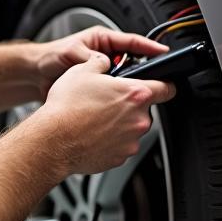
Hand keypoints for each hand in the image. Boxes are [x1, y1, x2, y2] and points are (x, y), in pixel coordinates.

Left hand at [33, 25, 170, 100]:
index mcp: (102, 41)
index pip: (132, 42)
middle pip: (133, 63)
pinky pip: (113, 95)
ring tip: (131, 93)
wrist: (34, 77)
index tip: (163, 52)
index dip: (149, 47)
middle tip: (150, 78)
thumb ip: (87, 56)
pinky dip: (116, 99)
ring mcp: (103, 75)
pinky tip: (117, 105)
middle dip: (142, 71)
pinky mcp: (98, 91)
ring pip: (124, 81)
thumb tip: (104, 63)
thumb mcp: (69, 51)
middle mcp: (106, 57)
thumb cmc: (49, 58)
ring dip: (126, 87)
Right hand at [38, 52, 175, 175]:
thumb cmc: (66, 108)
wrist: (53, 141)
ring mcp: (131, 141)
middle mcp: (138, 120)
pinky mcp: (120, 157)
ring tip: (95, 120)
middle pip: (144, 110)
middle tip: (107, 103)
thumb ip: (101, 63)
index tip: (162, 86)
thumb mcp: (82, 71)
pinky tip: (92, 135)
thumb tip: (104, 62)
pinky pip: (120, 146)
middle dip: (129, 106)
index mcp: (135, 94)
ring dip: (119, 124)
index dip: (164, 84)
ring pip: (131, 129)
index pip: (168, 88)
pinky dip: (110, 141)